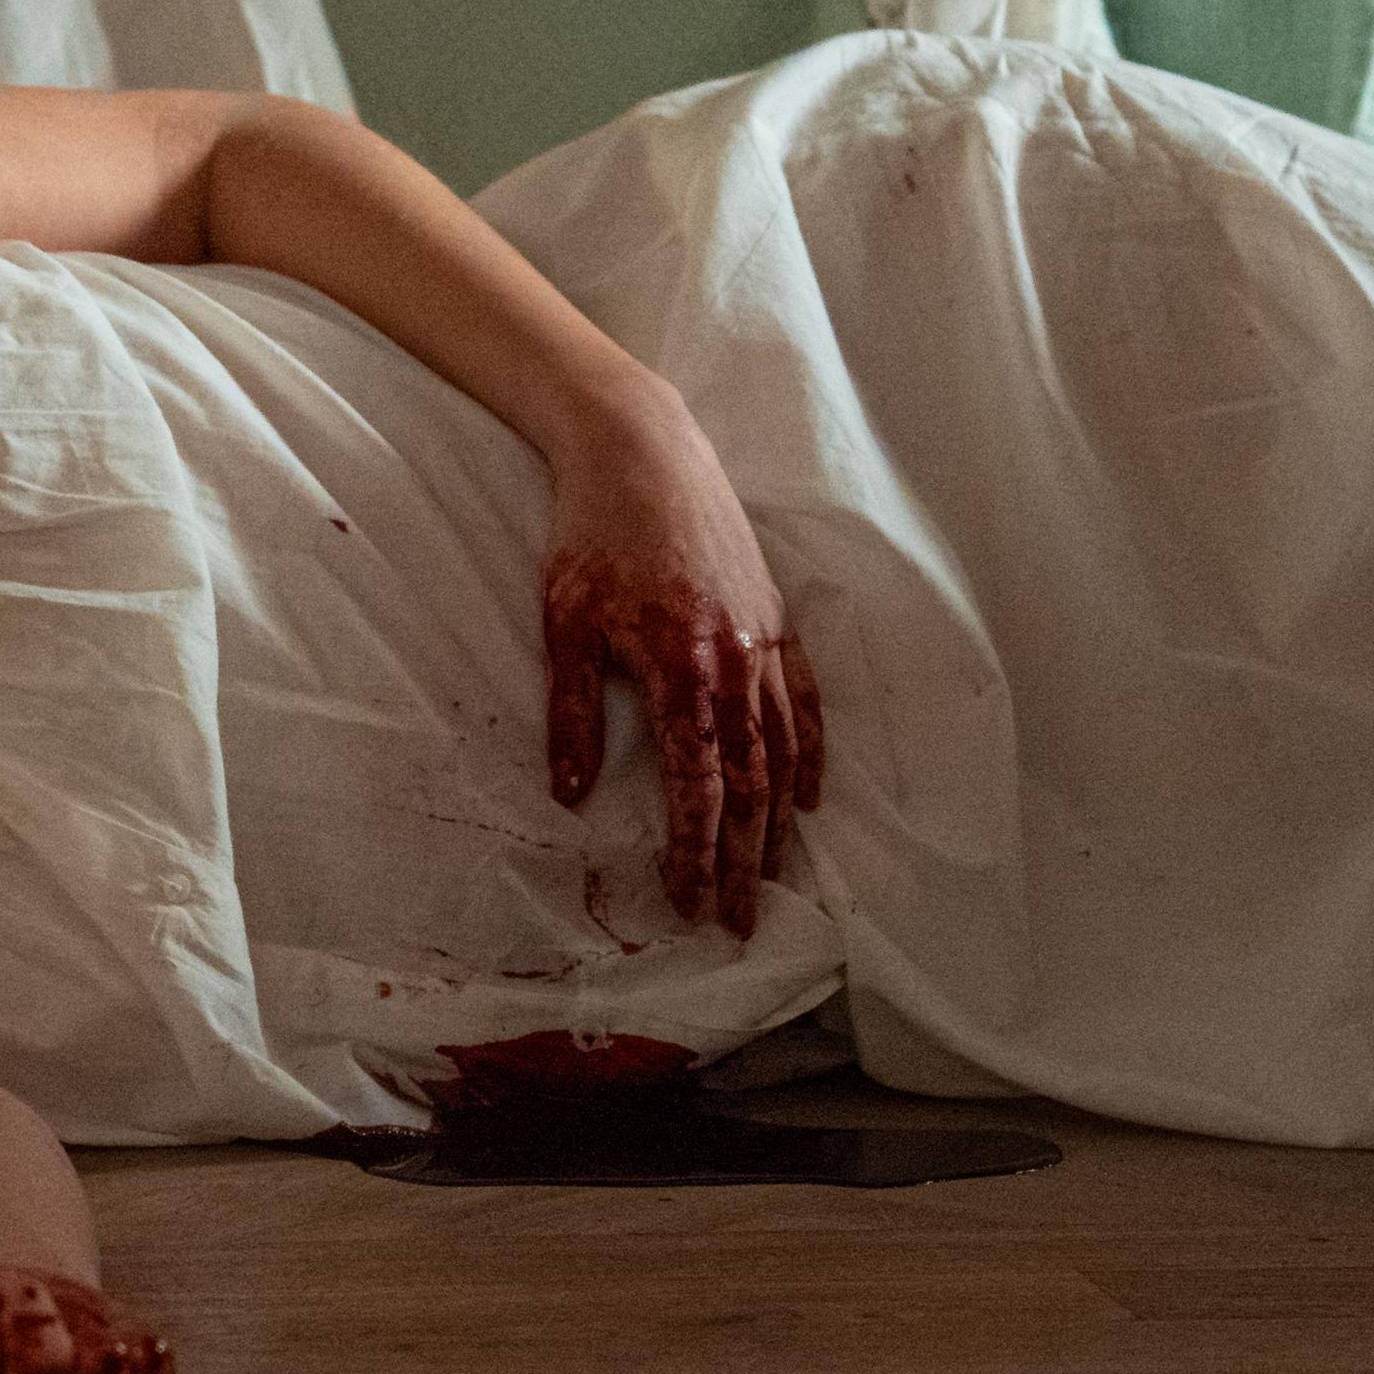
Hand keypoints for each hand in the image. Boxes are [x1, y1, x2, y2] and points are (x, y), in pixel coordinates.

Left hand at [541, 400, 824, 931]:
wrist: (642, 449)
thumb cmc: (591, 534)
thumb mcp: (564, 623)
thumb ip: (572, 712)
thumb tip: (571, 793)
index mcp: (680, 672)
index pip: (696, 787)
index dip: (696, 853)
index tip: (691, 905)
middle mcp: (735, 665)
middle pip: (750, 786)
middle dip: (747, 862)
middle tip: (743, 923)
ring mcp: (763, 641)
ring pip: (783, 751)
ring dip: (780, 823)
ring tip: (777, 877)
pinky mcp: (775, 616)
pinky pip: (803, 701)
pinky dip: (810, 753)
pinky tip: (808, 794)